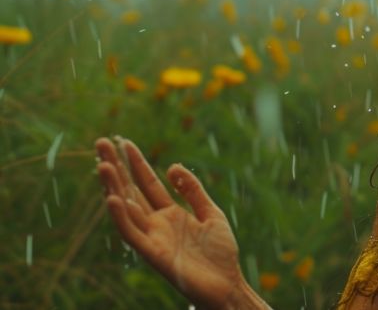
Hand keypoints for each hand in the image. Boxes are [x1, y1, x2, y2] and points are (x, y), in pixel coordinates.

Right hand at [95, 137, 256, 308]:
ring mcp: (152, 237)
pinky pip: (131, 234)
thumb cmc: (220, 252)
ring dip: (113, 187)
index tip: (124, 142)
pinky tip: (113, 198)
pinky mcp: (152, 253)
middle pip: (131, 191)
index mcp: (170, 214)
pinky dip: (121, 217)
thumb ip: (193, 190)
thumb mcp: (210, 213)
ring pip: (126, 209)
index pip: (147, 184)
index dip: (137, 163)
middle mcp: (156, 223)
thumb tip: (172, 165)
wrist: (228, 284)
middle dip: (116, 168)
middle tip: (101, 143)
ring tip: (103, 164)